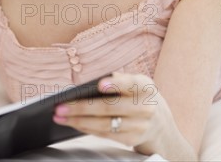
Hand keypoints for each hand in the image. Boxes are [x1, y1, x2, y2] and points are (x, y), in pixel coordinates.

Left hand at [52, 72, 172, 152]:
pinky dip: (86, 128)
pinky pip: (105, 134)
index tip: (99, 84)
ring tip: (59, 116)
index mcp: (146, 87)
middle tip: (61, 106)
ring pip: (105, 124)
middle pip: (110, 107)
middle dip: (82, 107)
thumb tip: (93, 83)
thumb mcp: (138, 84)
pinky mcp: (131, 139)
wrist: (161, 125)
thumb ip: (121, 80)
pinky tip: (73, 123)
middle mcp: (146, 107)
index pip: (132, 84)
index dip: (116, 84)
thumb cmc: (141, 98)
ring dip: (79, 120)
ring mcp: (139, 126)